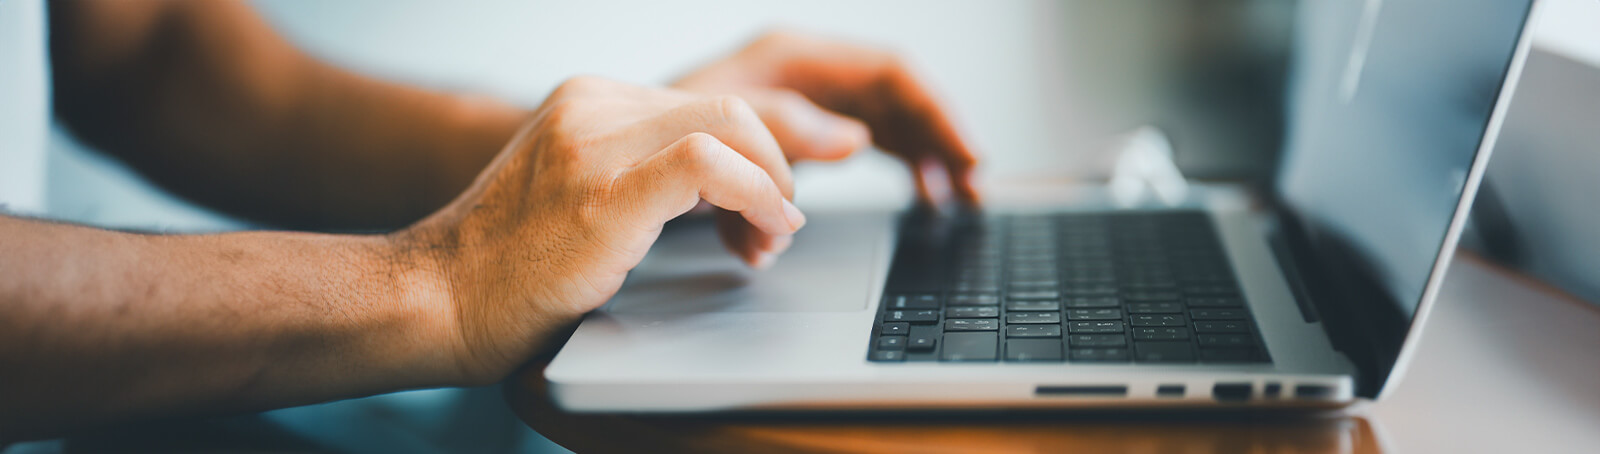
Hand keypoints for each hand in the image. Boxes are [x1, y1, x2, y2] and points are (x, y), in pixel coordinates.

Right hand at [396, 77, 805, 383]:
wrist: (437, 300)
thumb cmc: (506, 270)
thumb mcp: (579, 196)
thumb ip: (642, 176)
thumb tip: (727, 191)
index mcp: (589, 102)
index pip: (705, 106)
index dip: (758, 154)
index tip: (776, 202)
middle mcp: (592, 107)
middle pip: (730, 109)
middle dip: (775, 168)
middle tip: (777, 229)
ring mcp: (595, 143)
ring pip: (730, 125)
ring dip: (773, 184)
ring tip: (770, 238)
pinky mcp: (604, 190)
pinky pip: (710, 164)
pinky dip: (756, 195)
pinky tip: (761, 231)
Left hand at [675, 31, 979, 261]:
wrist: (612, 172)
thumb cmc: (653, 141)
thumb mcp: (722, 131)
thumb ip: (785, 129)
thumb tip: (855, 138)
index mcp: (792, 59)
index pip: (891, 72)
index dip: (937, 113)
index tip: (967, 156)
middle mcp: (804, 75)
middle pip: (897, 98)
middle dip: (940, 140)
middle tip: (974, 189)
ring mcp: (802, 105)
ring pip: (884, 124)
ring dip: (921, 163)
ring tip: (953, 202)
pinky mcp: (794, 138)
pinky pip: (859, 148)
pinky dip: (885, 177)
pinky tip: (914, 202)